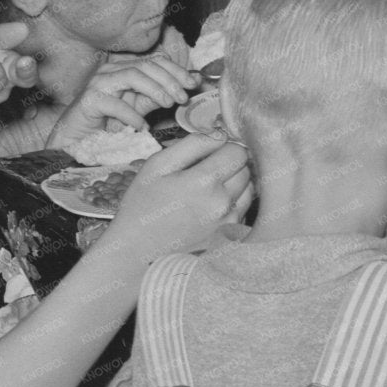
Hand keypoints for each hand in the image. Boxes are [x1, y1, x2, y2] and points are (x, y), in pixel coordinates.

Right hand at [47, 55, 197, 150]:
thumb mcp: (141, 107)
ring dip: (155, 90)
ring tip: (167, 104)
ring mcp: (98, 84)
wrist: (77, 137)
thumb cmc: (109, 121)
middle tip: (183, 97)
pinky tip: (142, 126)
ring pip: (132, 76)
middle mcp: (111, 71)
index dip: (177, 70)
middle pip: (146, 66)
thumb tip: (190, 86)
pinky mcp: (89, 101)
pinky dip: (132, 115)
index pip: (155, 60)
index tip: (194, 84)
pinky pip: (115, 103)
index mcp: (124, 68)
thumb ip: (161, 96)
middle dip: (170, 80)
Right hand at [100, 132, 252, 261]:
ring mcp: (229, 222)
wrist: (137, 252)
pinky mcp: (231, 237)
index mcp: (203, 181)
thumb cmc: (143, 206)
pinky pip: (244, 209)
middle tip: (204, 173)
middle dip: (230, 165)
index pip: (238, 150)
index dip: (225, 147)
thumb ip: (192, 145)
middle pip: (246, 168)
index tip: (212, 152)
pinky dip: (234, 204)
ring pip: (249, 188)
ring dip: (235, 184)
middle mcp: (222, 203)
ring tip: (206, 191)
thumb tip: (220, 134)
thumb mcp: (157, 166)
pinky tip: (209, 209)